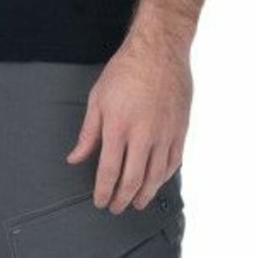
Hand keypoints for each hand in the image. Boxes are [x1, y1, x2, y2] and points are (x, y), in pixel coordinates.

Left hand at [65, 25, 192, 211]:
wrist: (159, 50)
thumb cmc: (125, 71)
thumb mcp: (97, 99)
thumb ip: (88, 134)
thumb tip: (75, 159)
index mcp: (118, 126)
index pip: (109, 171)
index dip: (103, 192)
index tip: (99, 202)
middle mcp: (144, 134)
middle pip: (133, 180)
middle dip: (122, 199)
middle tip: (116, 208)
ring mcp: (165, 133)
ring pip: (156, 176)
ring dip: (145, 194)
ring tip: (136, 203)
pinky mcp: (180, 129)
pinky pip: (174, 162)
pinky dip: (164, 178)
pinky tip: (156, 183)